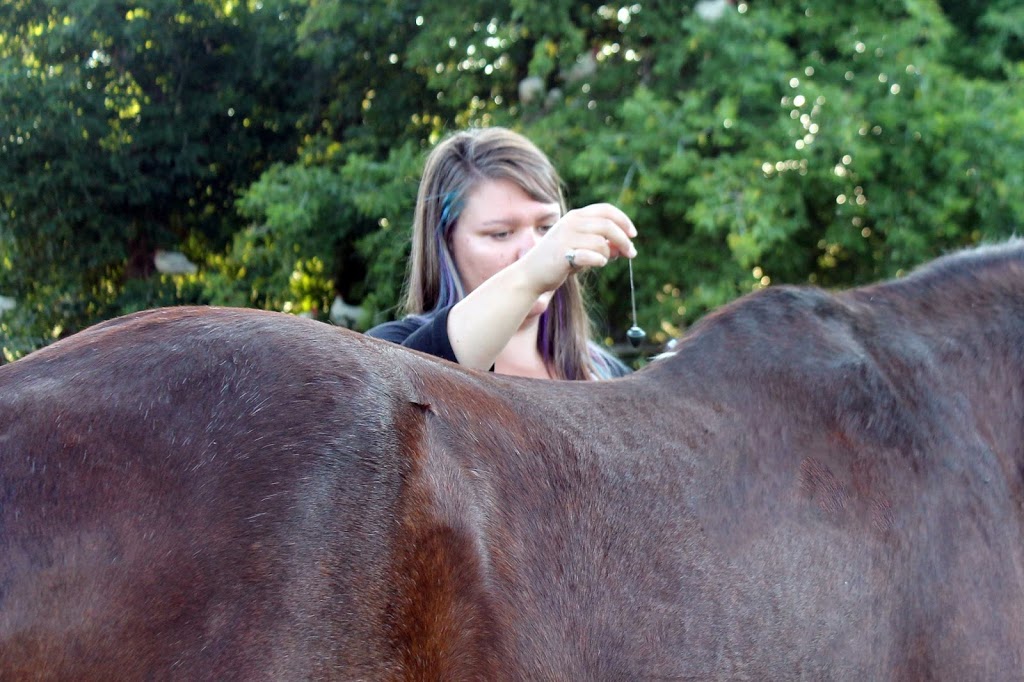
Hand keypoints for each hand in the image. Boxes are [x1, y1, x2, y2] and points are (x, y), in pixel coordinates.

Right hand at [519, 203, 637, 295]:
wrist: (531, 275)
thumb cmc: (558, 261)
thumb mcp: (582, 249)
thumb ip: (601, 245)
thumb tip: (625, 248)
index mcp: (575, 216)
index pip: (606, 210)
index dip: (623, 220)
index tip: (633, 234)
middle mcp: (571, 223)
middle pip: (608, 225)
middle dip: (624, 240)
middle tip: (632, 254)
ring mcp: (566, 237)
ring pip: (601, 243)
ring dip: (608, 254)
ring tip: (604, 261)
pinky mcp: (563, 254)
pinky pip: (591, 256)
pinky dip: (599, 260)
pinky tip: (598, 263)